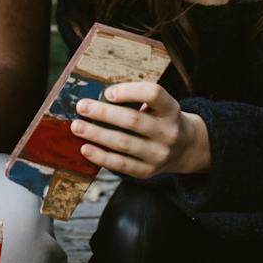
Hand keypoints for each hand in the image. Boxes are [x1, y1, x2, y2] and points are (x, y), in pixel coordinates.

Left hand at [70, 80, 209, 177]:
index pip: (154, 94)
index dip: (130, 91)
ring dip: (96, 134)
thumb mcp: (160, 106)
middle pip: (133, 120)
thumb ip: (137, 100)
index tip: (108, 92)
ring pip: (123, 143)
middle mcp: (168, 132)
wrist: (185, 148)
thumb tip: (98, 99)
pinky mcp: (148, 171)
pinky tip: (86, 148)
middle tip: (81, 107)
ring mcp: (159, 154)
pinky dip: (101, 156)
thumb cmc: (161, 119)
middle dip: (103, 113)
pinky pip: (121, 164)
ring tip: (77, 126)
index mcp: (171, 109)